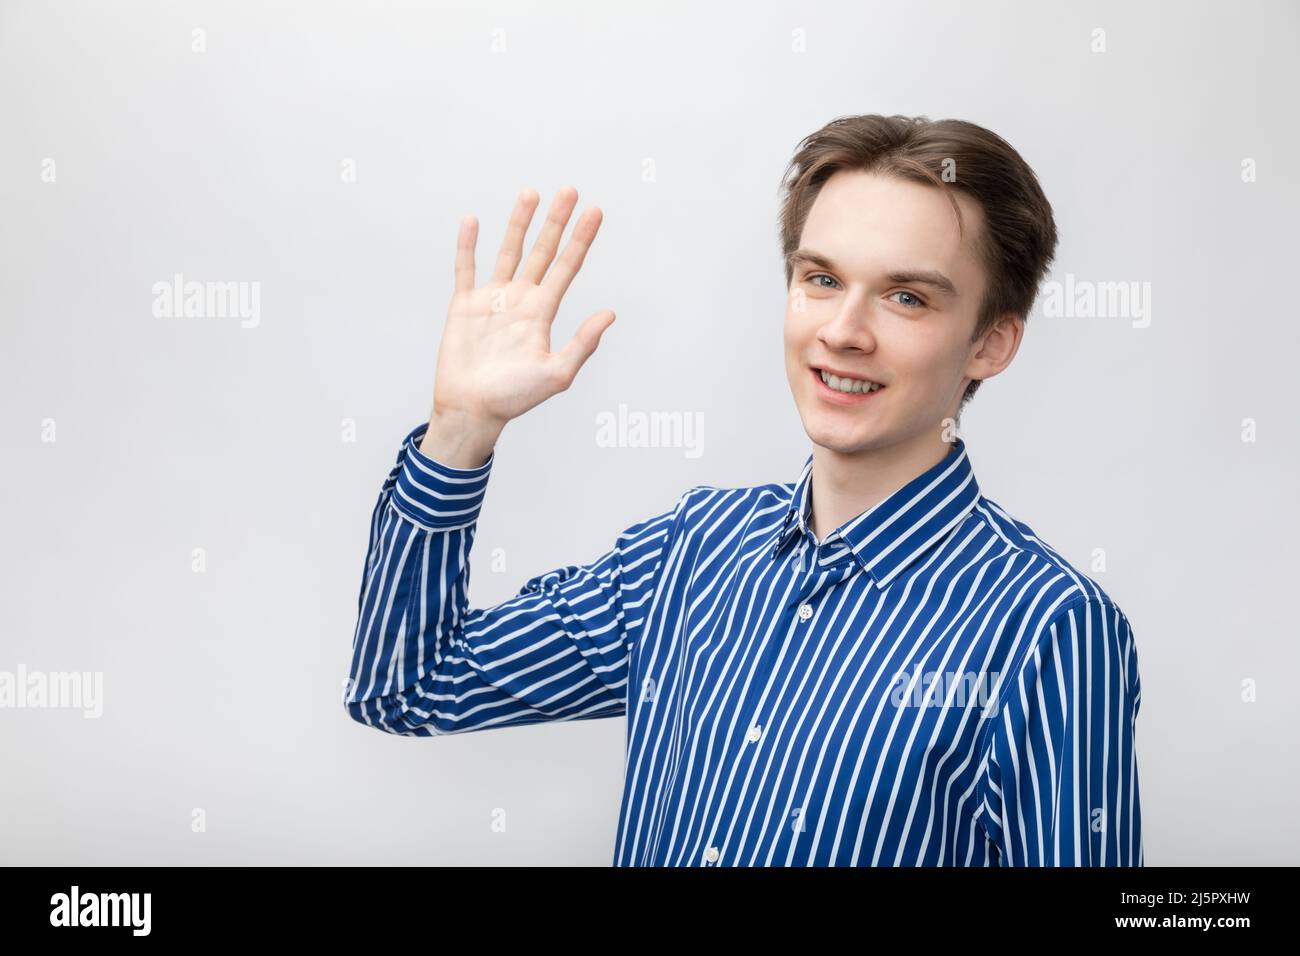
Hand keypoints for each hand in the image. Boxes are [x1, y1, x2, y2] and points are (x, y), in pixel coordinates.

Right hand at [429, 186, 615, 436]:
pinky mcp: (463, 305)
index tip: (595, 211)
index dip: (581, 239)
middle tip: (570, 190)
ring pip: (508, 251)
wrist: (472, 409)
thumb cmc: (514, 398)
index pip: (567, 267)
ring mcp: (492, 299)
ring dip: (519, 223)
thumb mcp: (557, 374)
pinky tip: (473, 221)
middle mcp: (520, 300)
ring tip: (531, 193)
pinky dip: (468, 245)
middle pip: (542, 251)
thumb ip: (583, 344)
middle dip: (556, 221)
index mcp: (542, 313)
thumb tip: (610, 314)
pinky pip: (465, 268)